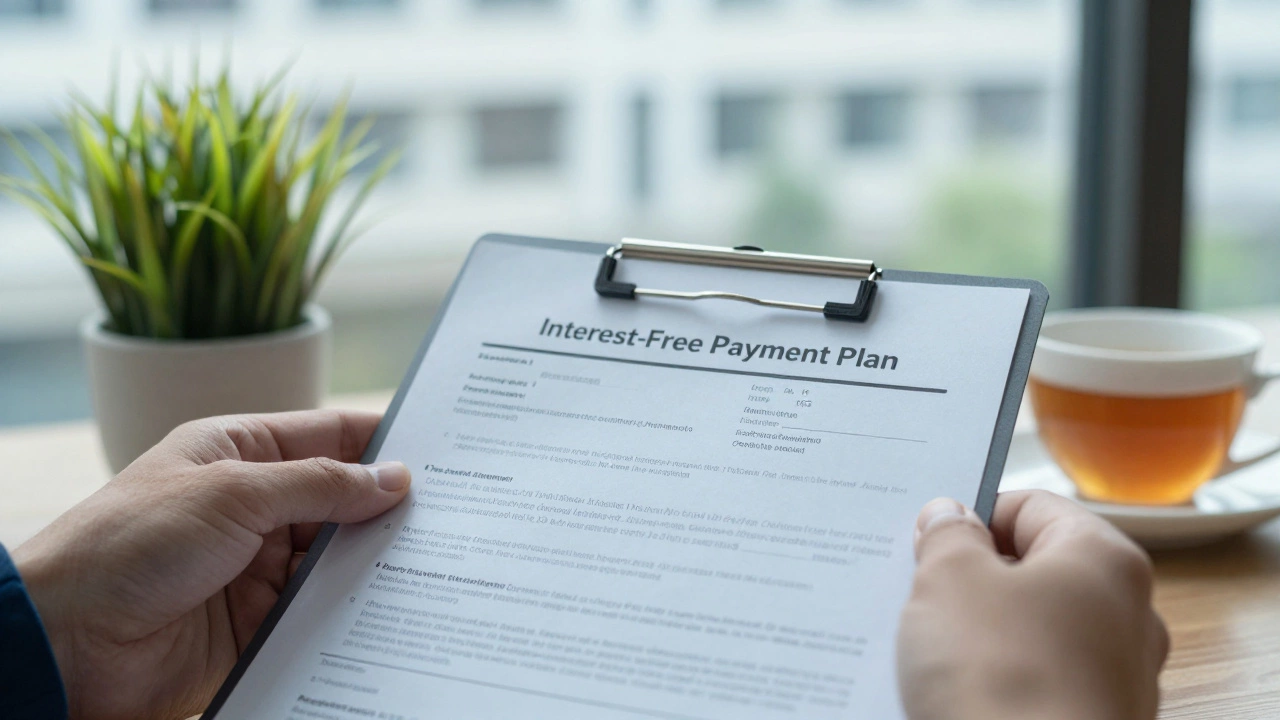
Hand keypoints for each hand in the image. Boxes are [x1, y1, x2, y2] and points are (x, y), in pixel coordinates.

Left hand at [12, 410, 411, 719]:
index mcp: (239, 453)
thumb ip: (319, 485)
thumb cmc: (129, 545)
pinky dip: (354, 610)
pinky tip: (394, 609)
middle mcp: (254, 507)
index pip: (329, 436)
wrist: (67, 644)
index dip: (383, 441)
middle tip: (456, 512)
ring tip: (437, 562)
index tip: (445, 450)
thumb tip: (393, 478)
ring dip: (377, 562)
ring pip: (339, 559)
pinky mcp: (260, 623)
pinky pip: (322, 612)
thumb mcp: (232, 494)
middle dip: (391, 507)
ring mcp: (258, 566)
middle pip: (343, 500)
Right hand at [897, 490, 1168, 719]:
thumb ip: (948, 535)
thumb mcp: (949, 580)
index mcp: (1104, 559)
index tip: (928, 538)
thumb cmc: (1001, 676)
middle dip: (973, 580)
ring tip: (929, 651)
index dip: (971, 514)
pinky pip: (1035, 688)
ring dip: (981, 637)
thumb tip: (950, 517)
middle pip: (1034, 573)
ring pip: (1033, 635)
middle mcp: (1127, 616)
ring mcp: (1116, 680)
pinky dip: (997, 687)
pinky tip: (956, 697)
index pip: (1030, 507)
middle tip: (920, 591)